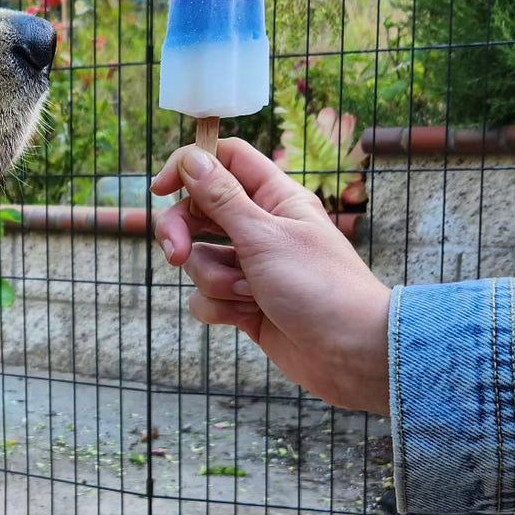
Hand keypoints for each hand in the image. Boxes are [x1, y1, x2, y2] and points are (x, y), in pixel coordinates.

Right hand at [151, 139, 391, 414]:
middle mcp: (260, 227)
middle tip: (175, 253)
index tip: (162, 189)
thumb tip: (193, 158)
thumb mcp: (264, 237)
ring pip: (199, 258)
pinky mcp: (243, 302)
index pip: (225, 160)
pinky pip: (205, 296)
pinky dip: (218, 307)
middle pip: (198, 211)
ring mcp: (250, 266)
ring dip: (211, 279)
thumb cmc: (321, 288)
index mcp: (274, 198)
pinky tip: (245, 317)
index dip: (191, 166)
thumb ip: (223, 199)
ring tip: (246, 295)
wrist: (352, 355)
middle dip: (182, 233)